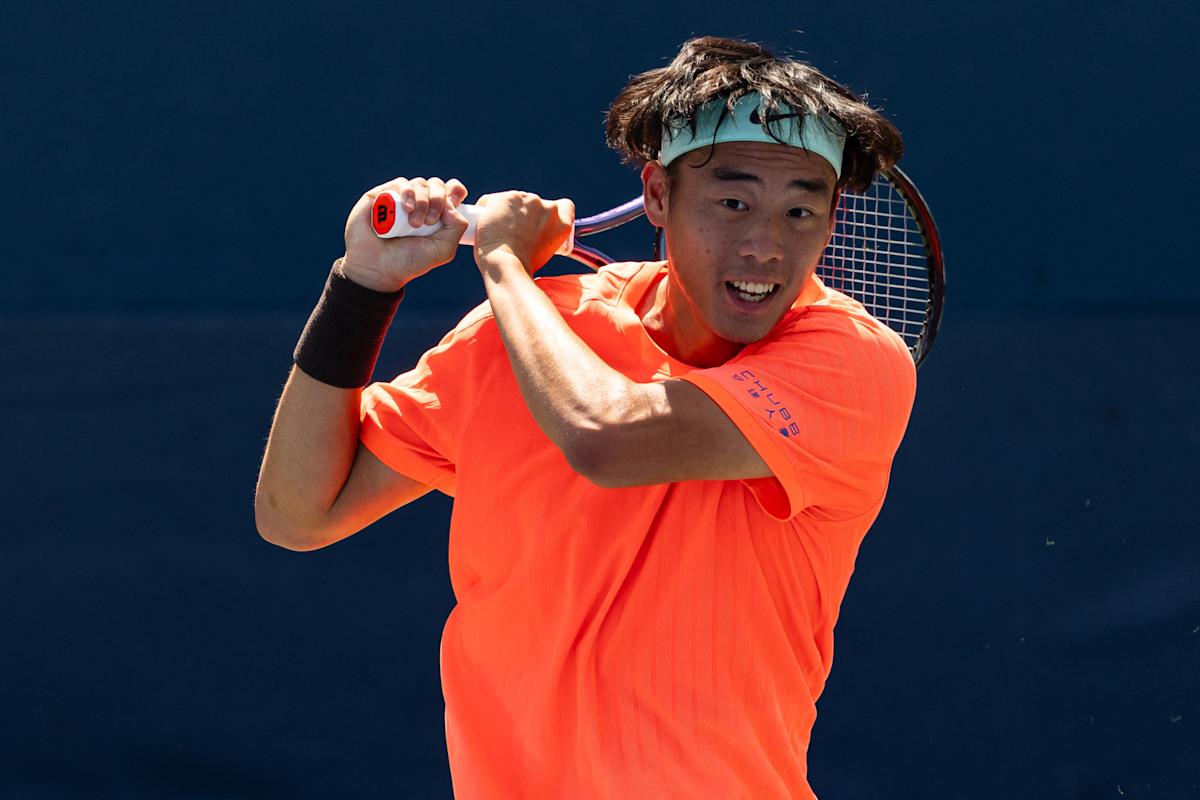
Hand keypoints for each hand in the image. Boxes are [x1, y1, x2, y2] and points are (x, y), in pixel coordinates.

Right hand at [342, 176, 469, 291]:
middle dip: (438, 199)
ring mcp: (402, 199)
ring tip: (415, 223)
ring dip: (423, 201)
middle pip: (437, 185)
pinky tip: (406, 210)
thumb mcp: (442, 250)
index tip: (454, 203)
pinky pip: (402, 183)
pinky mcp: (383, 195)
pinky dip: (408, 193)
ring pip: (421, 184)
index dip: (455, 191)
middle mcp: (420, 204)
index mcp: (437, 215)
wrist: (376, 267)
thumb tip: (453, 204)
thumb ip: (457, 228)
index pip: (452, 191)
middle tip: (430, 221)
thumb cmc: (408, 261)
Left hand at [472, 191, 573, 274]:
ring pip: (512, 201)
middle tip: (511, 232)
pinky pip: (491, 200)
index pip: (564, 207)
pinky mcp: (507, 197)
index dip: (550, 212)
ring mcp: (528, 200)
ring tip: (497, 232)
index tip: (538, 220)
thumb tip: (526, 230)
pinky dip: (486, 210)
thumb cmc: (521, 267)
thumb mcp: (543, 252)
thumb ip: (541, 235)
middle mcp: (548, 208)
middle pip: (533, 203)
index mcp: (562, 224)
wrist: (507, 266)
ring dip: (505, 211)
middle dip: (522, 213)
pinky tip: (484, 225)